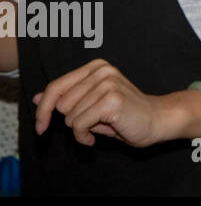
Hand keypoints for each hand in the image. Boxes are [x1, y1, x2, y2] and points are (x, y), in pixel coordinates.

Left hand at [32, 59, 174, 147]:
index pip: (55, 87)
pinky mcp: (112, 100)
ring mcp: (108, 84)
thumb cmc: (124, 115)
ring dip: (79, 130)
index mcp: (96, 67)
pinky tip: (96, 137)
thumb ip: (67, 98)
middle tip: (90, 124)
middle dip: (70, 120)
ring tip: (98, 129)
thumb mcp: (91, 104)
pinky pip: (79, 125)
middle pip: (60, 103)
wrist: (157, 120)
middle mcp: (102, 71)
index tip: (40, 127)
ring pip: (69, 116)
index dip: (42, 109)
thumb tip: (37, 98)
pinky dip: (83, 137)